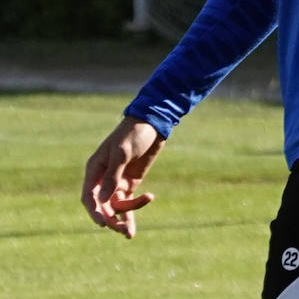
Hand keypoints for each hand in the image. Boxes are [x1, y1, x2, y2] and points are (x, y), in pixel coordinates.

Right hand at [82, 116, 164, 238]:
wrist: (153, 124)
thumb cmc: (133, 134)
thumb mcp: (122, 153)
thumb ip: (113, 176)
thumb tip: (102, 200)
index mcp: (94, 169)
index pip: (88, 196)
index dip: (93, 211)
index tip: (102, 223)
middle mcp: (103, 178)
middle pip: (101, 205)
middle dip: (109, 219)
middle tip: (120, 229)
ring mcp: (117, 181)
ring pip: (115, 207)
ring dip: (121, 219)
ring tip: (128, 233)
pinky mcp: (130, 183)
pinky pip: (128, 202)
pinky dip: (132, 211)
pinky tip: (132, 227)